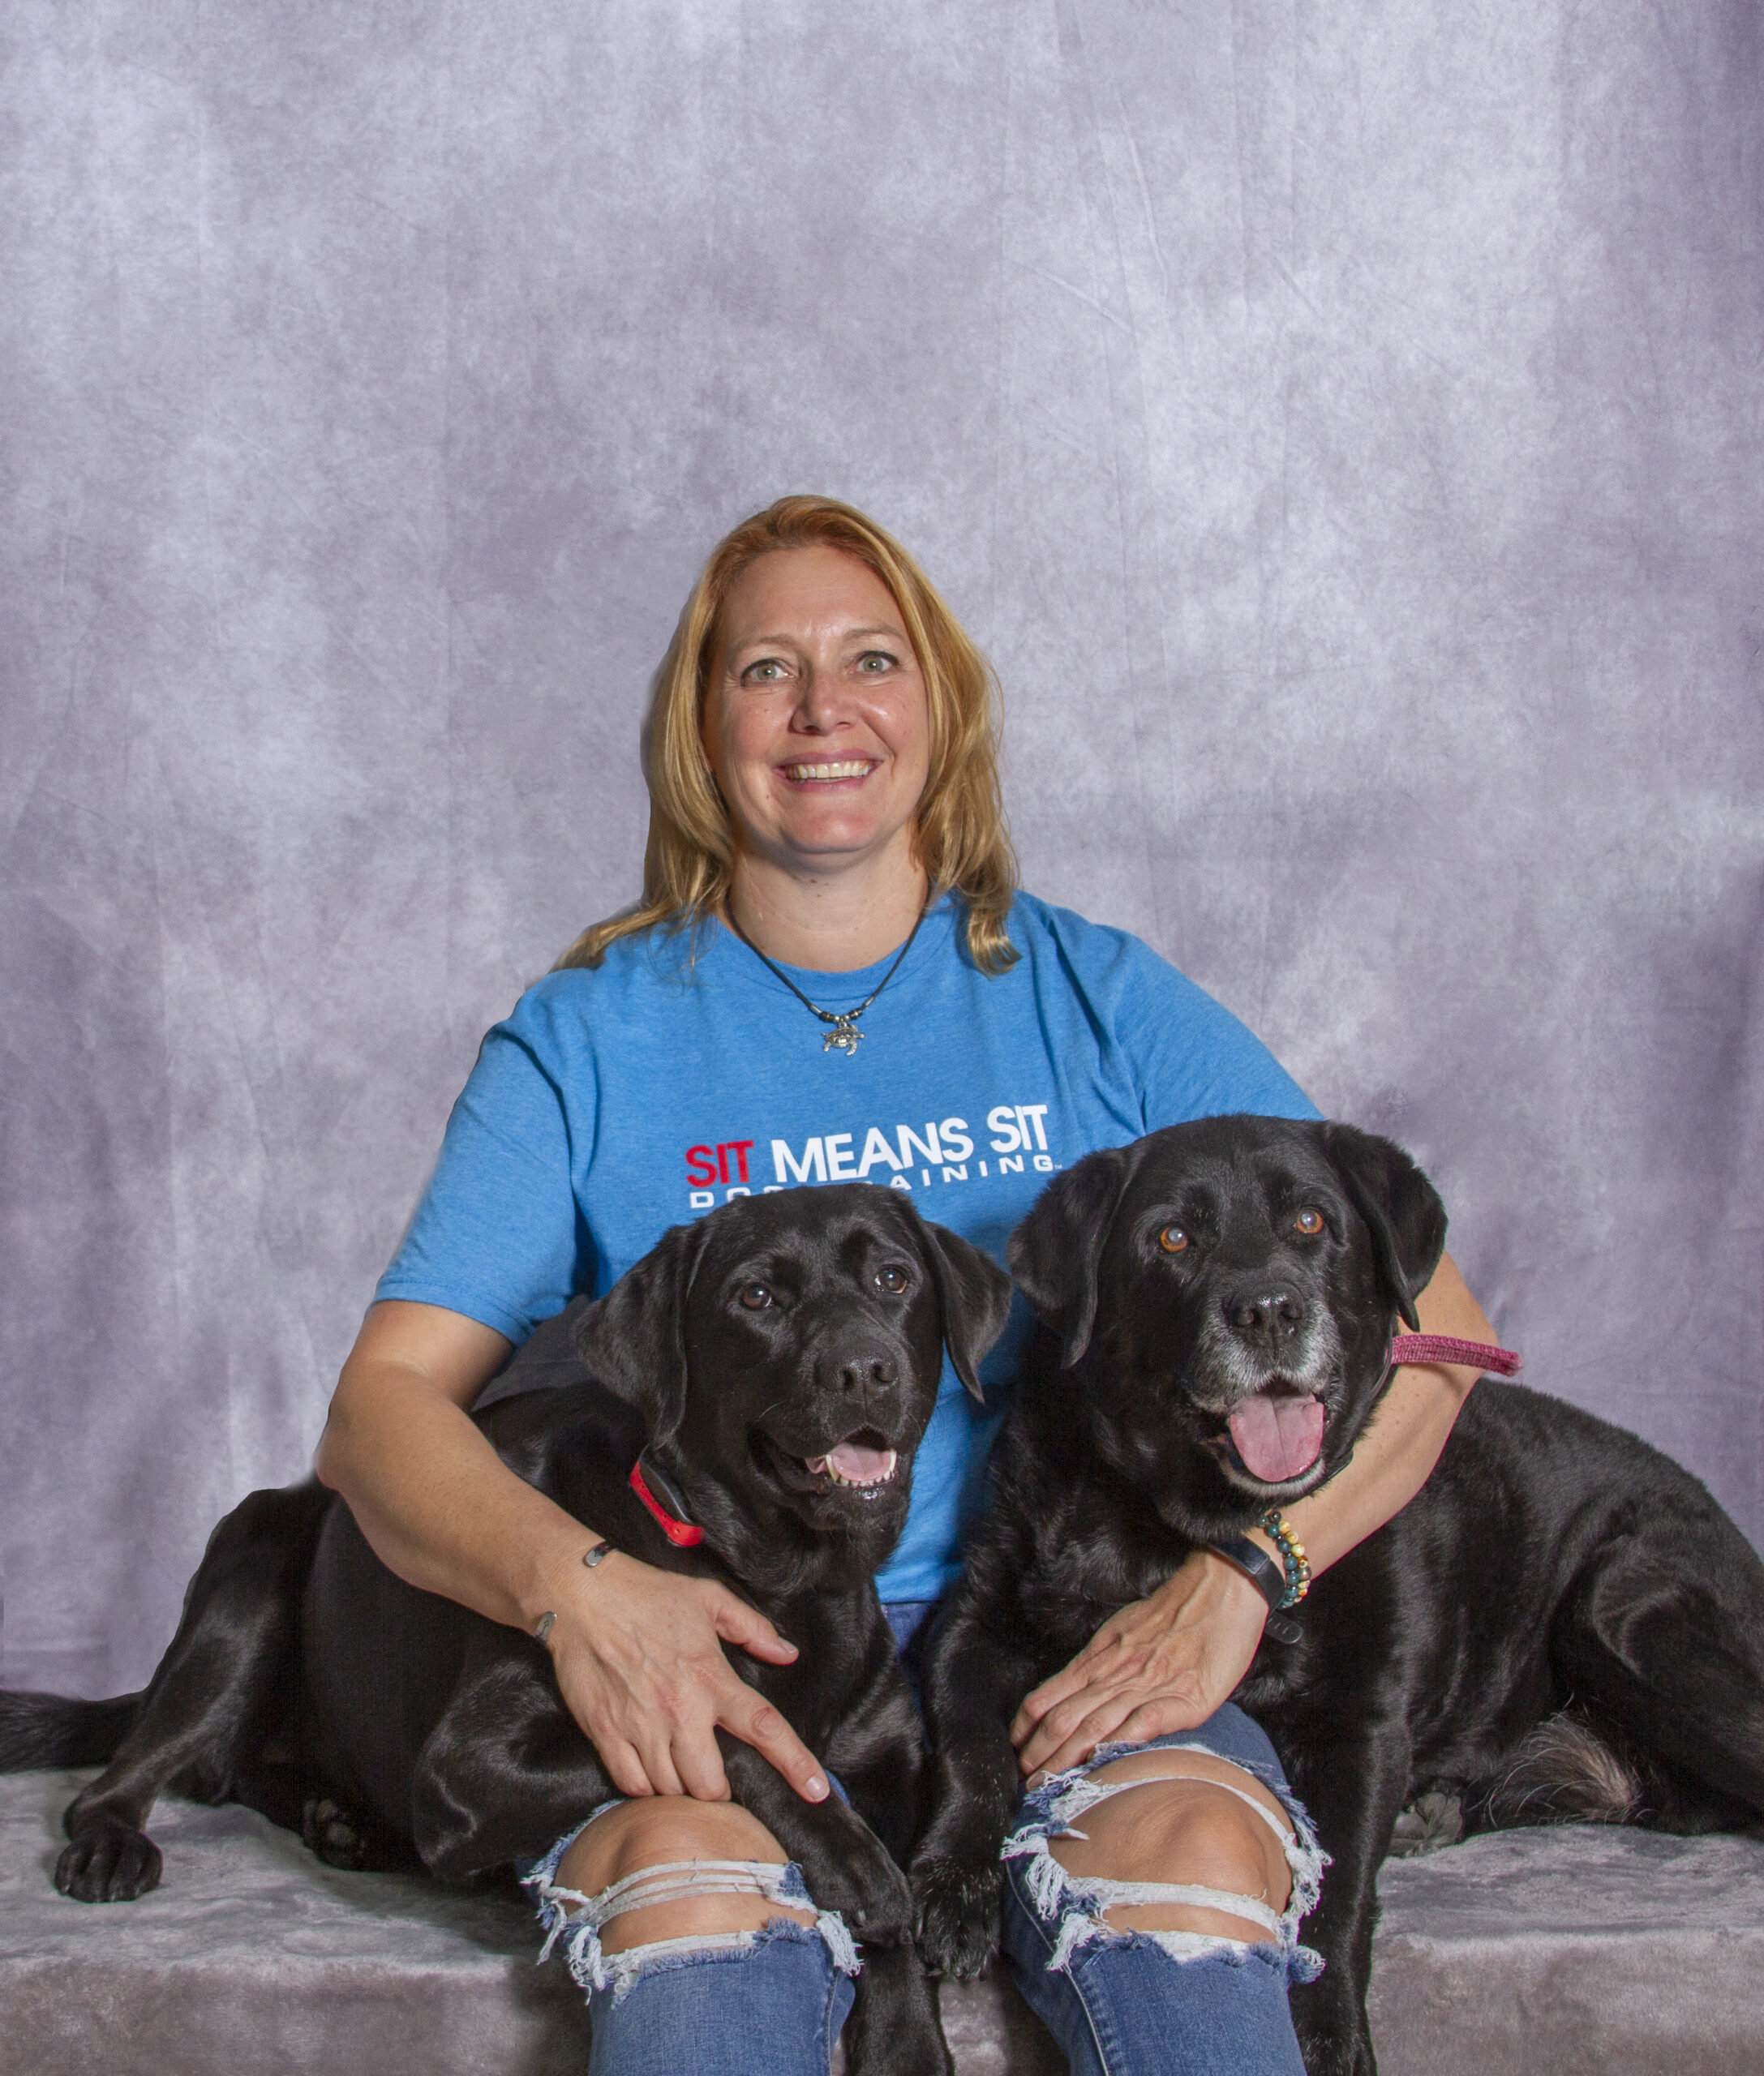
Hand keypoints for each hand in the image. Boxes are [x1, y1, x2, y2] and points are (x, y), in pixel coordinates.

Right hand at [541, 1546, 830, 1803]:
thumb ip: (753, 1629)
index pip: (765, 1728)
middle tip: (713, 1771)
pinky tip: (650, 1770)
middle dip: (718, 1789)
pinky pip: (632, 1786)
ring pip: (672, 1791)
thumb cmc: (648, 1594)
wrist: (582, 1597)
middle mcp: (680, 1710)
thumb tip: (788, 1654)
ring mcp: (641, 1726)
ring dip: (680, 1788)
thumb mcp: (709, 1599)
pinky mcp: (606, 1735)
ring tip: (680, 1767)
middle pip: (711, 1785)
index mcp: (712, 1677)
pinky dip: (645, 1788)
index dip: (795, 1764)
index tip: (817, 1791)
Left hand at [1011, 1548, 1269, 1779]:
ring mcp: (1147, 1687)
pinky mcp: (1183, 1699)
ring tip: (1046, 1784)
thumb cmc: (1171, 1613)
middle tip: (1024, 1779)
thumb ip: (1101, 1662)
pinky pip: (1144, 1724)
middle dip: (1039, 1751)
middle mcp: (1115, 1674)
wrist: (1219, 1592)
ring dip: (1065, 1759)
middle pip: (1064, 1718)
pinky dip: (1120, 1745)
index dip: (1027, 1724)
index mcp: (1099, 1658)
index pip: (1050, 1694)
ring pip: (1094, 1727)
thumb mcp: (1122, 1630)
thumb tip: (1076, 1688)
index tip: (1015, 1746)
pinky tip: (1104, 1765)